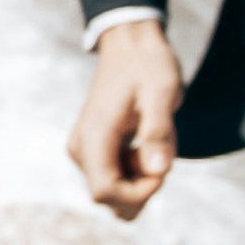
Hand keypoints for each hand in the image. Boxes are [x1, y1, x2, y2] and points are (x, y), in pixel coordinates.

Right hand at [72, 12, 184, 220]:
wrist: (130, 46)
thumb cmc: (148, 66)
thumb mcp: (162, 94)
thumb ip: (158, 132)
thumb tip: (157, 171)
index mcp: (94, 135)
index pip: (105, 192)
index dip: (139, 193)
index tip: (161, 167)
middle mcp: (81, 148)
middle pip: (108, 198)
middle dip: (142, 188)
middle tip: (159, 153)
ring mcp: (85, 150)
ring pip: (114, 191)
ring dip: (142, 178)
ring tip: (154, 142)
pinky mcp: (93, 150)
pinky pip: (115, 179)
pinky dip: (137, 171)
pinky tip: (145, 143)